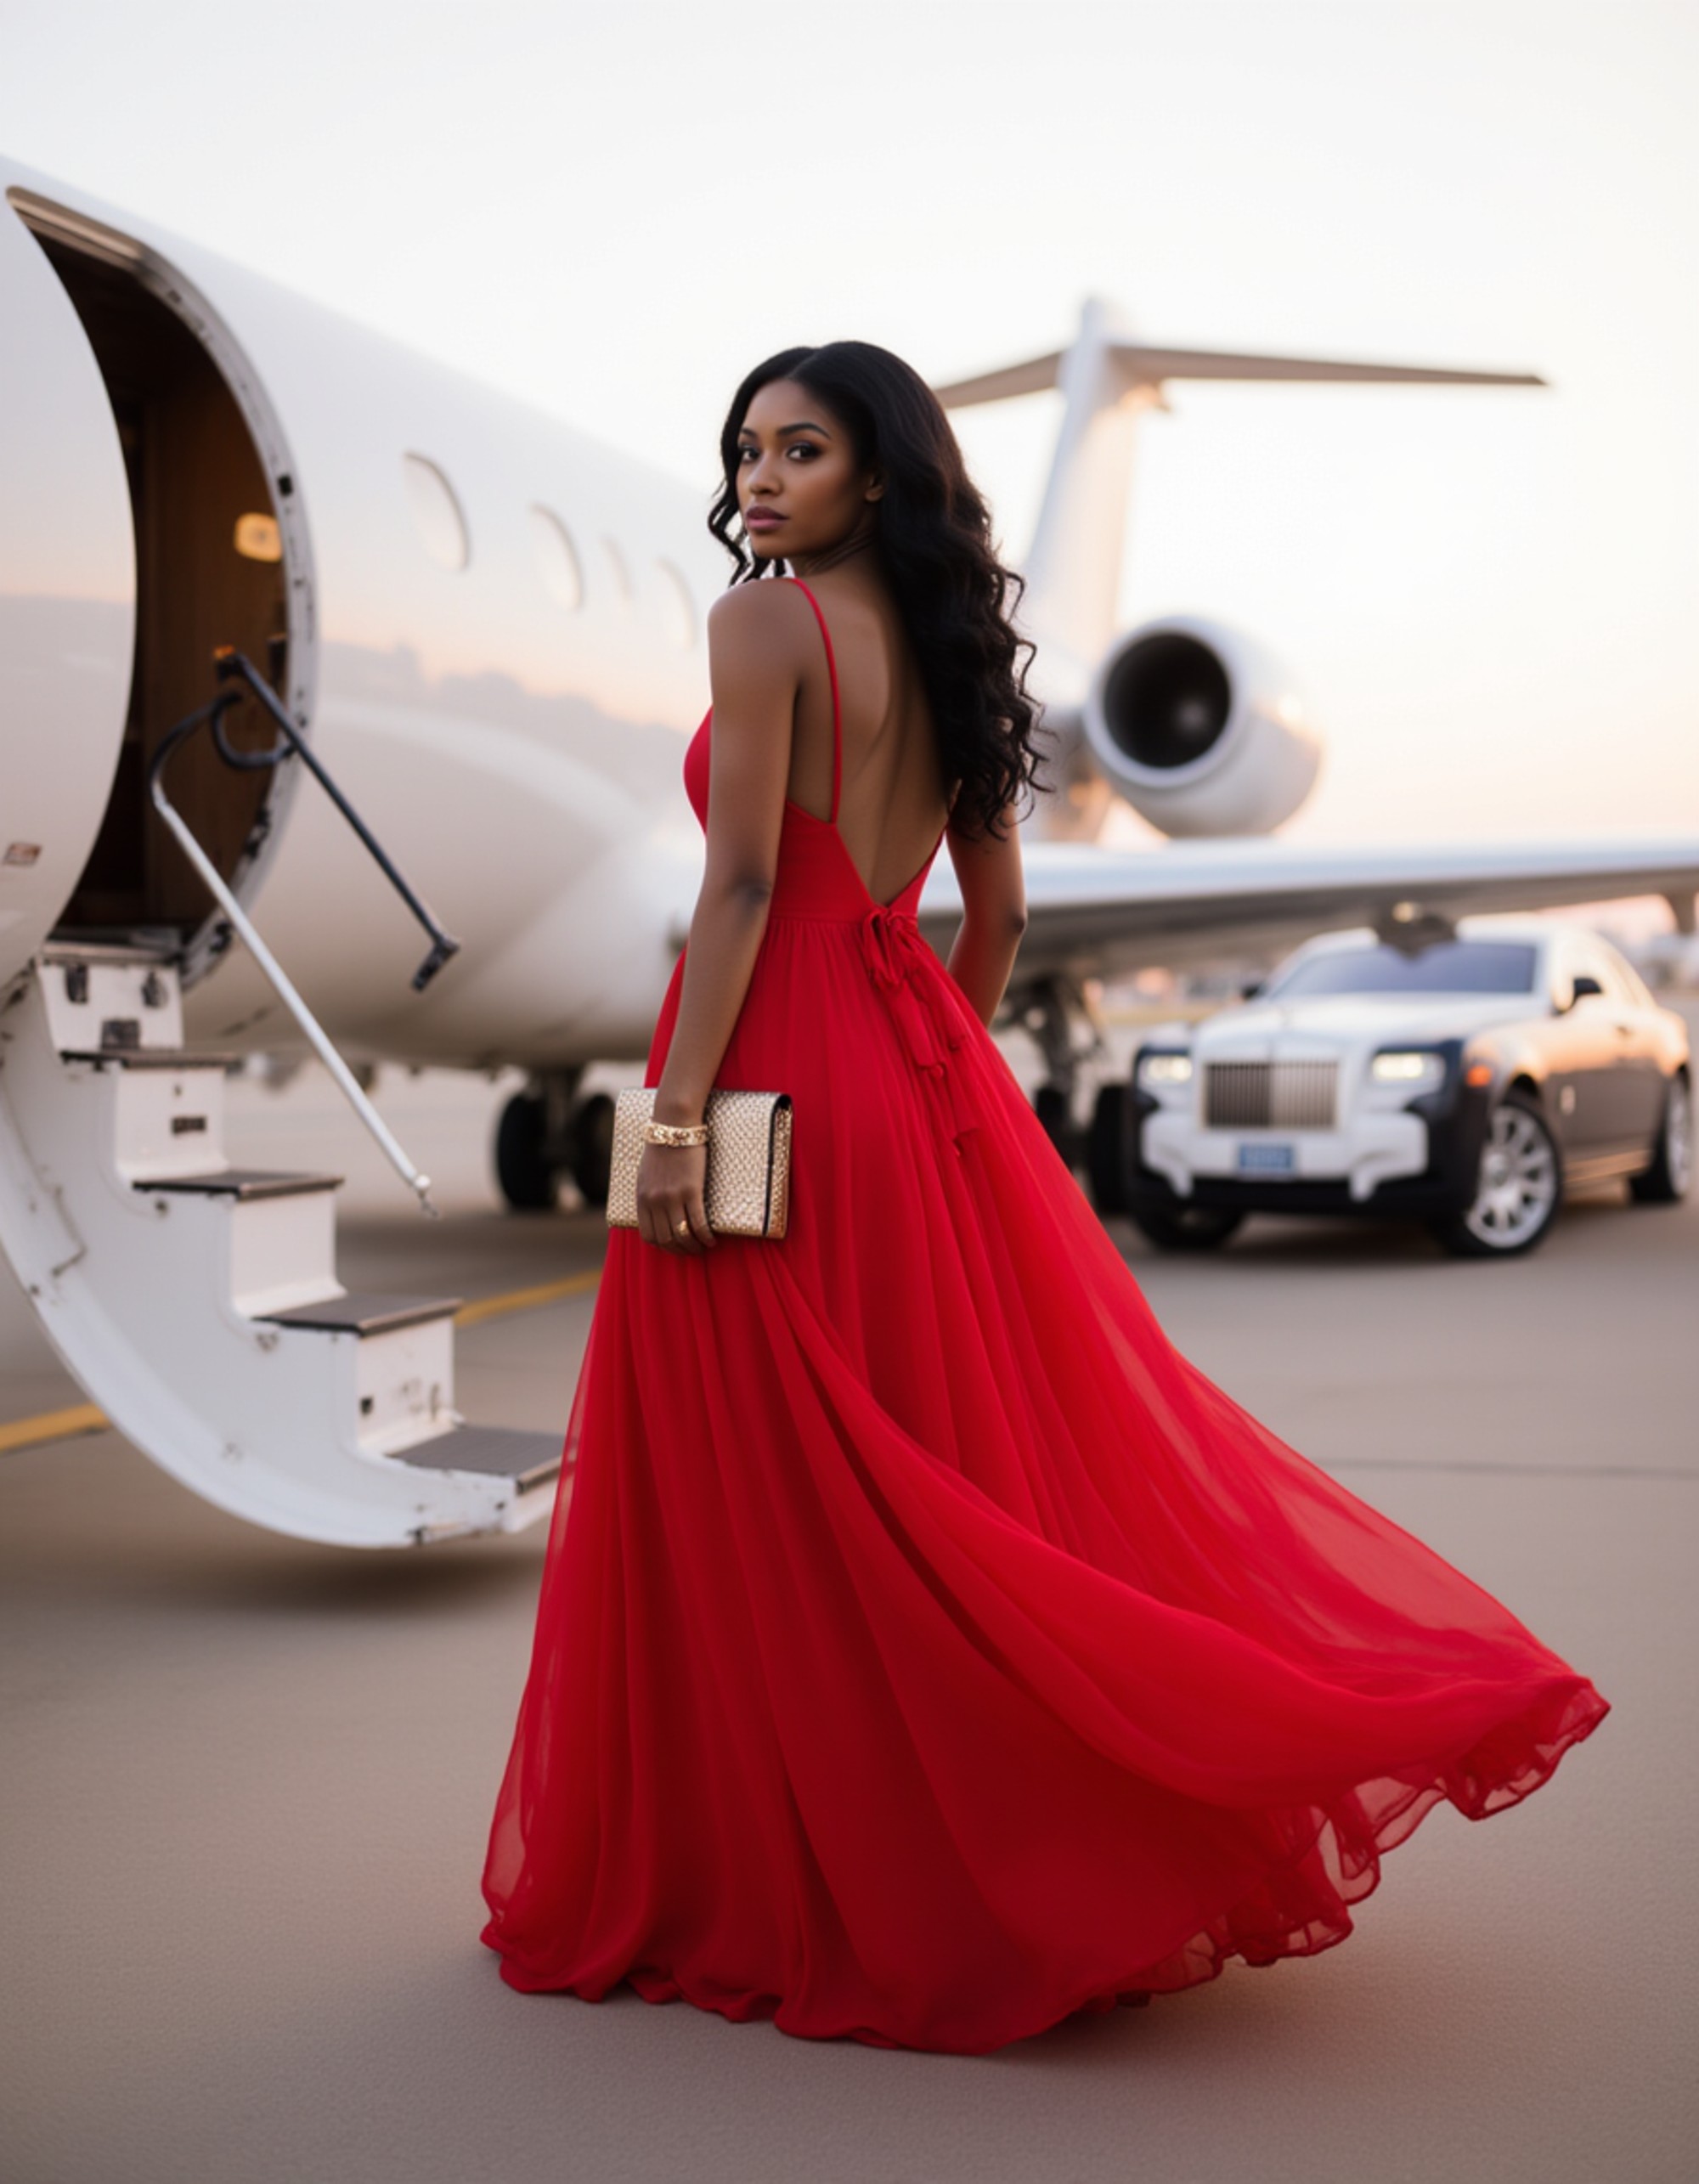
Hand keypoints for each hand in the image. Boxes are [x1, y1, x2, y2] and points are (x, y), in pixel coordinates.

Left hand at [635, 1139, 716, 1255]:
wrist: (674, 1127)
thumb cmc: (662, 1147)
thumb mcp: (645, 1174)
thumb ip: (648, 1194)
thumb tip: (655, 1211)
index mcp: (642, 1198)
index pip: (648, 1235)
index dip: (663, 1247)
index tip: (675, 1247)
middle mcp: (655, 1201)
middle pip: (666, 1239)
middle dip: (680, 1250)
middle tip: (692, 1251)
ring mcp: (672, 1197)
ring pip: (682, 1235)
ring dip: (694, 1247)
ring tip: (703, 1247)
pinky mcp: (691, 1191)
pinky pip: (698, 1223)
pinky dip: (705, 1236)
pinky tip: (712, 1239)